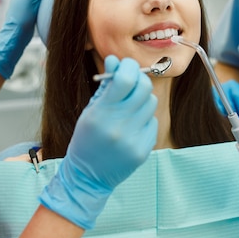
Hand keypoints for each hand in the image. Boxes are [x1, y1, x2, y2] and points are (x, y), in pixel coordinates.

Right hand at [39, 56, 157, 228]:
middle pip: (143, 88)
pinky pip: (152, 121)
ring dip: (142, 100)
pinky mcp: (144, 149)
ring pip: (151, 103)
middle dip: (138, 79)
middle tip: (131, 82)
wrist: (88, 177)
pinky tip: (131, 126)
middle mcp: (119, 127)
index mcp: (101, 114)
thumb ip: (106, 85)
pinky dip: (144, 119)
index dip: (129, 67)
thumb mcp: (90, 110)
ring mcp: (133, 140)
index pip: (125, 79)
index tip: (126, 66)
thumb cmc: (86, 139)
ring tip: (128, 108)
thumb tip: (116, 60)